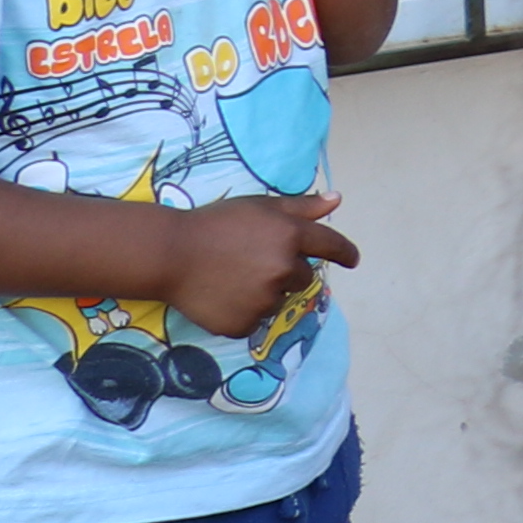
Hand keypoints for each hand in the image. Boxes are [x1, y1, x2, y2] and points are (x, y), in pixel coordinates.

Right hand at [174, 190, 357, 336]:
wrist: (169, 255)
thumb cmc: (215, 223)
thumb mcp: (259, 206)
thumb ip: (301, 207)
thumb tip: (337, 199)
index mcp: (291, 236)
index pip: (331, 246)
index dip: (345, 252)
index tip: (353, 260)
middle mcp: (284, 269)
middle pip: (303, 278)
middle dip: (286, 271)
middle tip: (252, 262)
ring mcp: (264, 299)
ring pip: (278, 300)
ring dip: (265, 293)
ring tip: (232, 278)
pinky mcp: (244, 323)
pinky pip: (254, 320)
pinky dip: (243, 312)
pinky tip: (222, 296)